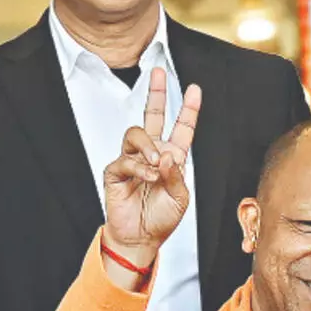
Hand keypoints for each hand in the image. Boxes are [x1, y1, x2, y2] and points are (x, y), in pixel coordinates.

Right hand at [101, 68, 201, 275]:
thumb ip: (176, 175)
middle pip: (152, 116)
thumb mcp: (180, 197)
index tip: (194, 89)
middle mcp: (153, 153)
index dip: (188, 109)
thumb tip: (166, 155)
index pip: (181, 128)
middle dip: (156, 93)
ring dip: (148, 146)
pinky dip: (139, 167)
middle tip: (158, 72)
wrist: (142, 238)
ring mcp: (133, 160)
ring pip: (136, 134)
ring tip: (157, 164)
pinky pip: (125, 159)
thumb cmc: (163, 218)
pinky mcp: (116, 171)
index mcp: (173, 157)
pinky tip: (147, 177)